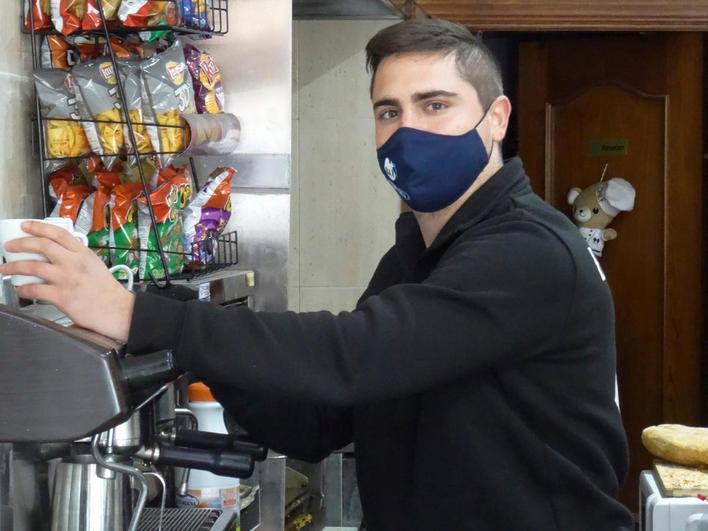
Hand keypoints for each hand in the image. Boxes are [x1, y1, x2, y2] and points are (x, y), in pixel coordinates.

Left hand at [0, 221, 134, 341]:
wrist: (117, 310)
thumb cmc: (107, 291)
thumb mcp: (95, 265)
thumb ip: (78, 257)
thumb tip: (59, 254)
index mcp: (83, 253)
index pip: (58, 233)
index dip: (38, 227)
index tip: (25, 226)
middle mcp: (74, 263)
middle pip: (42, 245)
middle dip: (21, 243)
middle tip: (10, 246)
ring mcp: (67, 279)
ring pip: (33, 266)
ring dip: (14, 266)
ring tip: (5, 268)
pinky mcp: (62, 296)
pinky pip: (35, 289)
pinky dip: (24, 289)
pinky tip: (21, 289)